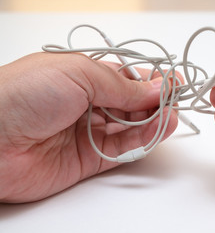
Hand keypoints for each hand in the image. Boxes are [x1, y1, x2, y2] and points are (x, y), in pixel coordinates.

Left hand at [0, 52, 177, 202]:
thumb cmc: (22, 94)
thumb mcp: (79, 74)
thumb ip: (121, 85)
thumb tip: (155, 89)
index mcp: (83, 77)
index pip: (126, 79)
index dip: (150, 81)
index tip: (172, 83)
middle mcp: (87, 104)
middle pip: (131, 104)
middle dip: (154, 102)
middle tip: (175, 101)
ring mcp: (89, 132)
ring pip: (130, 127)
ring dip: (153, 121)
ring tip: (172, 116)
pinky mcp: (89, 158)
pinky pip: (122, 149)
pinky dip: (142, 141)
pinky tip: (158, 130)